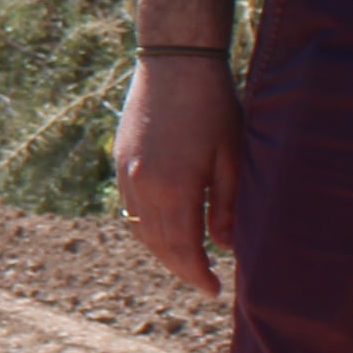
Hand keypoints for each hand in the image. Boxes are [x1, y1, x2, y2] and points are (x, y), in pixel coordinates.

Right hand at [113, 54, 245, 300]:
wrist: (174, 62)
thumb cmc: (212, 106)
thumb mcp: (231, 157)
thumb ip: (227, 206)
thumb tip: (226, 247)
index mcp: (174, 188)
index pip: (183, 250)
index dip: (198, 275)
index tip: (214, 290)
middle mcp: (142, 187)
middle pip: (159, 246)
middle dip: (182, 268)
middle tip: (205, 280)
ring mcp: (126, 174)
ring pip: (141, 230)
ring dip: (163, 251)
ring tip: (188, 258)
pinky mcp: (120, 161)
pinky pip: (130, 209)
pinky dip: (148, 227)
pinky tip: (167, 227)